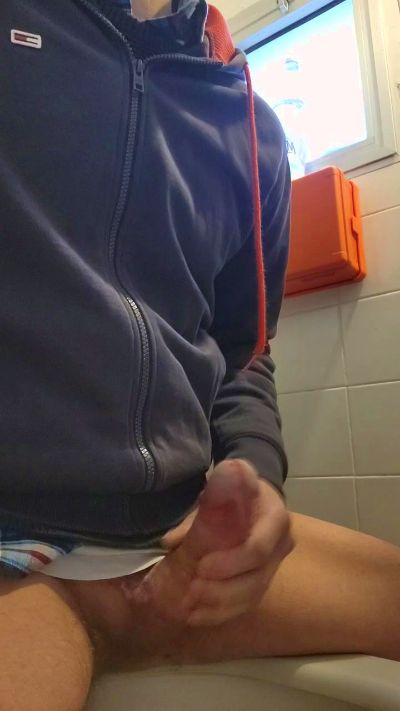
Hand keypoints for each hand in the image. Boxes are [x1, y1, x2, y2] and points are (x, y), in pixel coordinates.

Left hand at [162, 464, 294, 625]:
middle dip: (223, 588)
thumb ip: (200, 517)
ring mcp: (274, 564)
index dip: (231, 561)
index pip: (259, 547)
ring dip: (220, 604)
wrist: (241, 501)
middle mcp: (281, 542)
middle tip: (191, 589)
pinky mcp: (264, 580)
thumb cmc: (227, 495)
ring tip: (189, 604)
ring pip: (253, 593)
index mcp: (273, 516)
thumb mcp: (215, 496)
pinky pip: (247, 603)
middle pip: (257, 575)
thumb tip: (172, 539)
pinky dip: (221, 612)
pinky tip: (196, 615)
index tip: (202, 566)